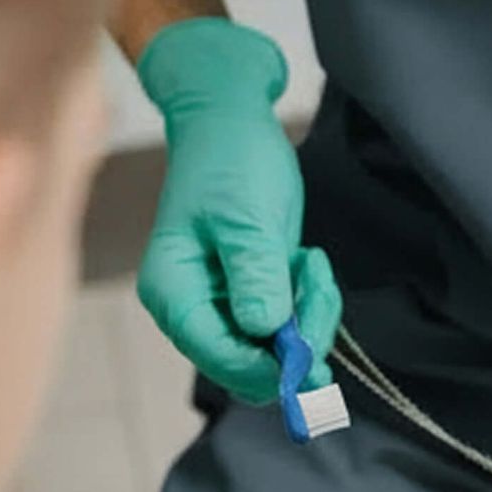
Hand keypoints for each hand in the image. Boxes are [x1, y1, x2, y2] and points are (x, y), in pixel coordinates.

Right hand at [134, 18, 341, 402]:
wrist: (230, 122)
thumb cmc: (229, 160)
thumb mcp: (246, 216)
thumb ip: (255, 275)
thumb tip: (264, 331)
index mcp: (173, 294)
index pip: (218, 358)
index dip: (266, 369)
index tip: (311, 358)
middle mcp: (193, 311)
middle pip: (250, 366)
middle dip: (296, 341)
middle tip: (318, 286)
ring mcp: (224, 308)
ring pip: (277, 352)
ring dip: (310, 317)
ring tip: (313, 264)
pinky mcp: (253, 298)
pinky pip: (290, 327)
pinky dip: (310, 304)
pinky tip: (309, 261)